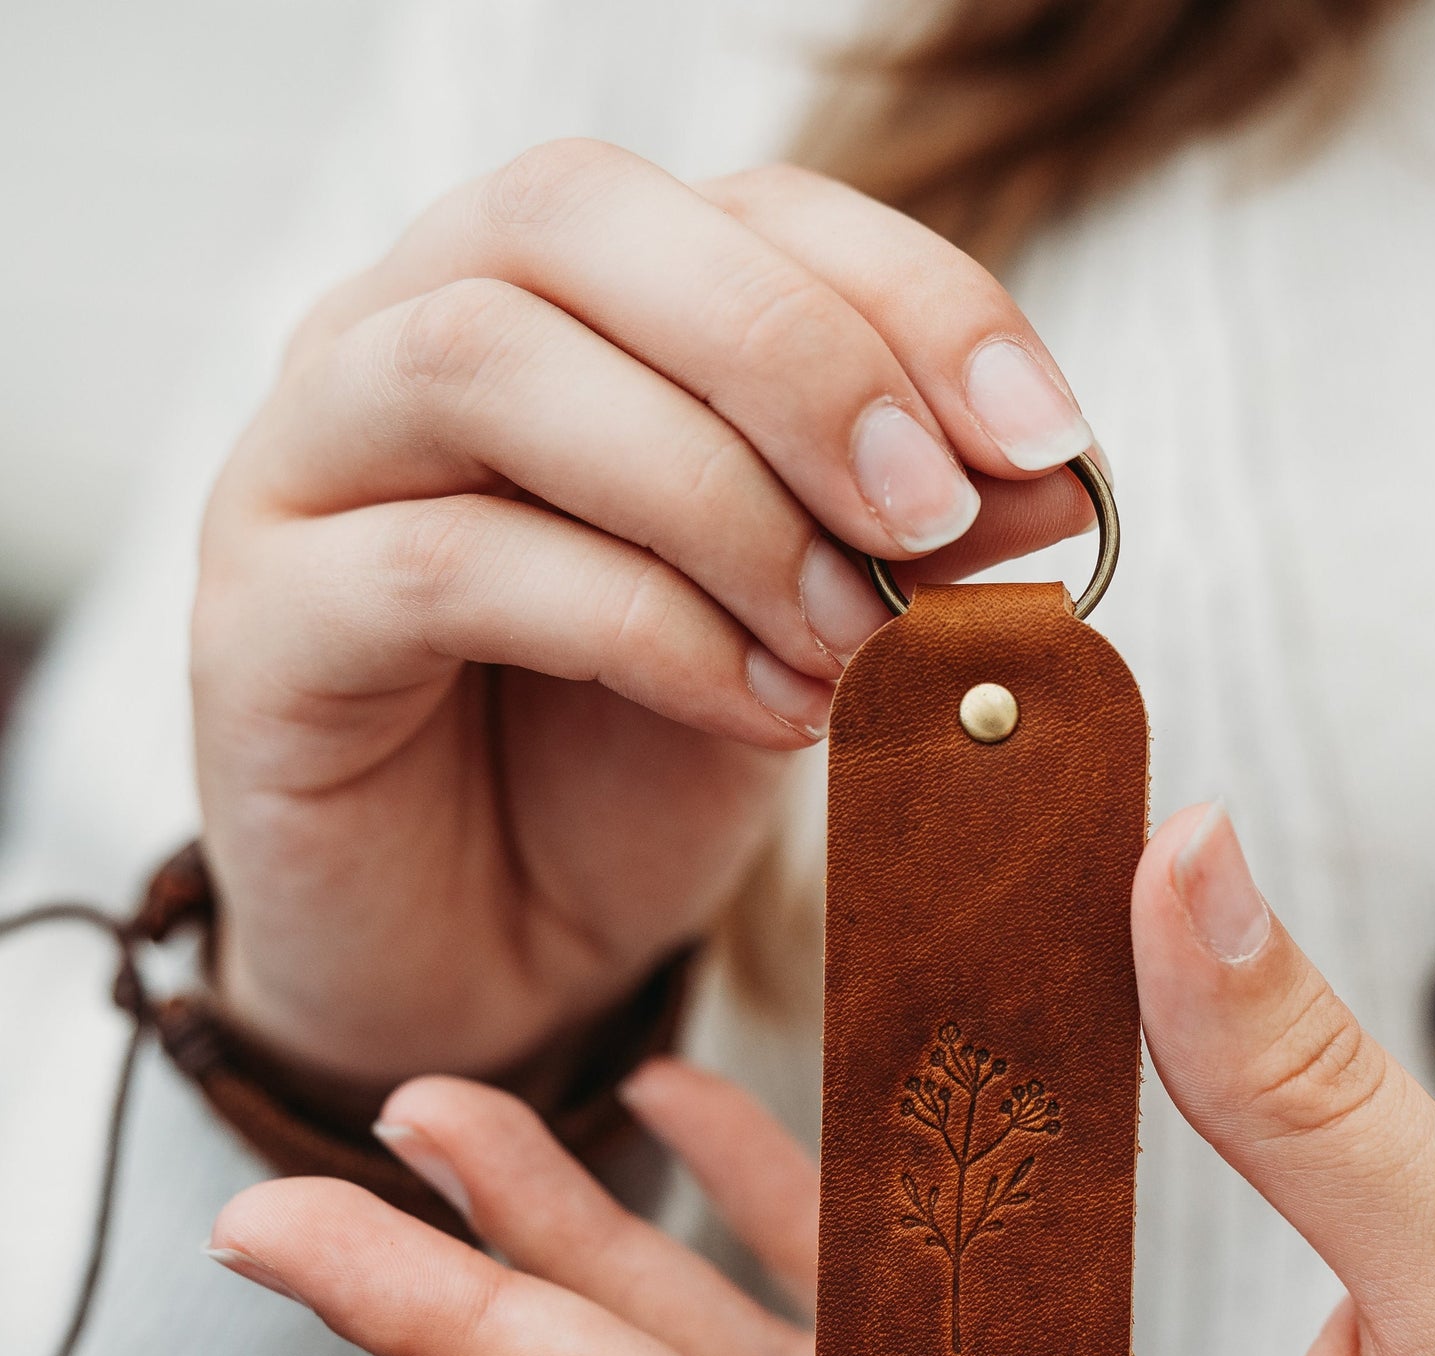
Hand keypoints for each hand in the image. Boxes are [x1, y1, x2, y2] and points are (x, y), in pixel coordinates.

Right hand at [193, 145, 1097, 1082]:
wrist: (487, 951)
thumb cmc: (637, 774)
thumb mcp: (805, 638)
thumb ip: (900, 548)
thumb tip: (1052, 483)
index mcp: (565, 307)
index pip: (738, 206)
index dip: (909, 296)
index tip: (1046, 440)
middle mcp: (405, 332)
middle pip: (577, 215)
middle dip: (796, 358)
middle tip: (931, 517)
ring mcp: (310, 465)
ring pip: (488, 363)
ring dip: (717, 499)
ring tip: (853, 646)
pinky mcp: (262, 621)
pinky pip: (449, 566)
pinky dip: (645, 629)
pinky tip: (764, 717)